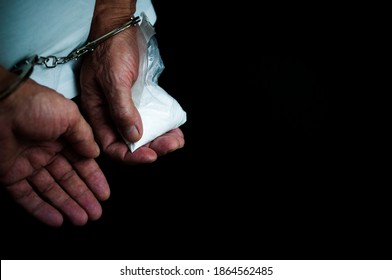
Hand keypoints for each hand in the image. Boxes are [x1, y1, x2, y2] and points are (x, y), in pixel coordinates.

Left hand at [0, 75, 109, 226]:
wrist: (0, 104)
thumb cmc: (34, 104)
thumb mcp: (70, 116)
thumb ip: (84, 136)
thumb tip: (95, 152)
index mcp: (62, 138)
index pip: (82, 164)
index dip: (94, 180)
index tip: (103, 194)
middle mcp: (47, 152)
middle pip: (69, 181)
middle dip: (83, 198)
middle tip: (95, 213)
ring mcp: (29, 165)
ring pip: (51, 191)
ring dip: (67, 206)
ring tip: (81, 219)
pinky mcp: (10, 175)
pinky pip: (27, 196)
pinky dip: (41, 209)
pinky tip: (56, 219)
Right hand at [79, 22, 184, 163]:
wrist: (121, 28)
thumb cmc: (111, 49)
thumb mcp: (113, 79)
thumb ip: (121, 109)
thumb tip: (133, 137)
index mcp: (96, 113)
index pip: (110, 145)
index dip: (130, 156)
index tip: (151, 155)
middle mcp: (110, 115)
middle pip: (129, 143)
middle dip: (152, 148)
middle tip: (171, 145)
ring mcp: (125, 109)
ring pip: (142, 134)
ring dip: (160, 140)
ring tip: (176, 140)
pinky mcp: (138, 102)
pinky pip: (151, 120)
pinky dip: (163, 128)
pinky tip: (175, 130)